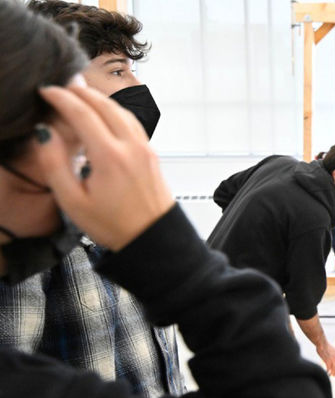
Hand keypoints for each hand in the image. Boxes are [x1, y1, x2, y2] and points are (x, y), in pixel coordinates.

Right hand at [34, 83, 173, 250]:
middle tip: (60, 86)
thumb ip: (54, 164)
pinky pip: (132, 122)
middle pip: (104, 104)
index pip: (81, 113)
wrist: (153, 238)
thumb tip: (44, 133)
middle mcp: (131, 146)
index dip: (60, 97)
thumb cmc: (114, 225)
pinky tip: (104, 114)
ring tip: (79, 93)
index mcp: (109, 156)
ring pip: (121, 110)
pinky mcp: (152, 153)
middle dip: (80, 90)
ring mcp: (145, 148)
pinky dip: (115, 110)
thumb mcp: (73, 201)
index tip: (45, 91)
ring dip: (99, 98)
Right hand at [316, 342, 334, 375]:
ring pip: (334, 369)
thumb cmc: (325, 346)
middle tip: (333, 375)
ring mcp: (333, 359)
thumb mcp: (333, 350)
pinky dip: (328, 371)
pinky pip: (329, 368)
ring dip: (332, 373)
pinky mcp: (328, 361)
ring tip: (330, 375)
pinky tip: (326, 372)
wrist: (322, 343)